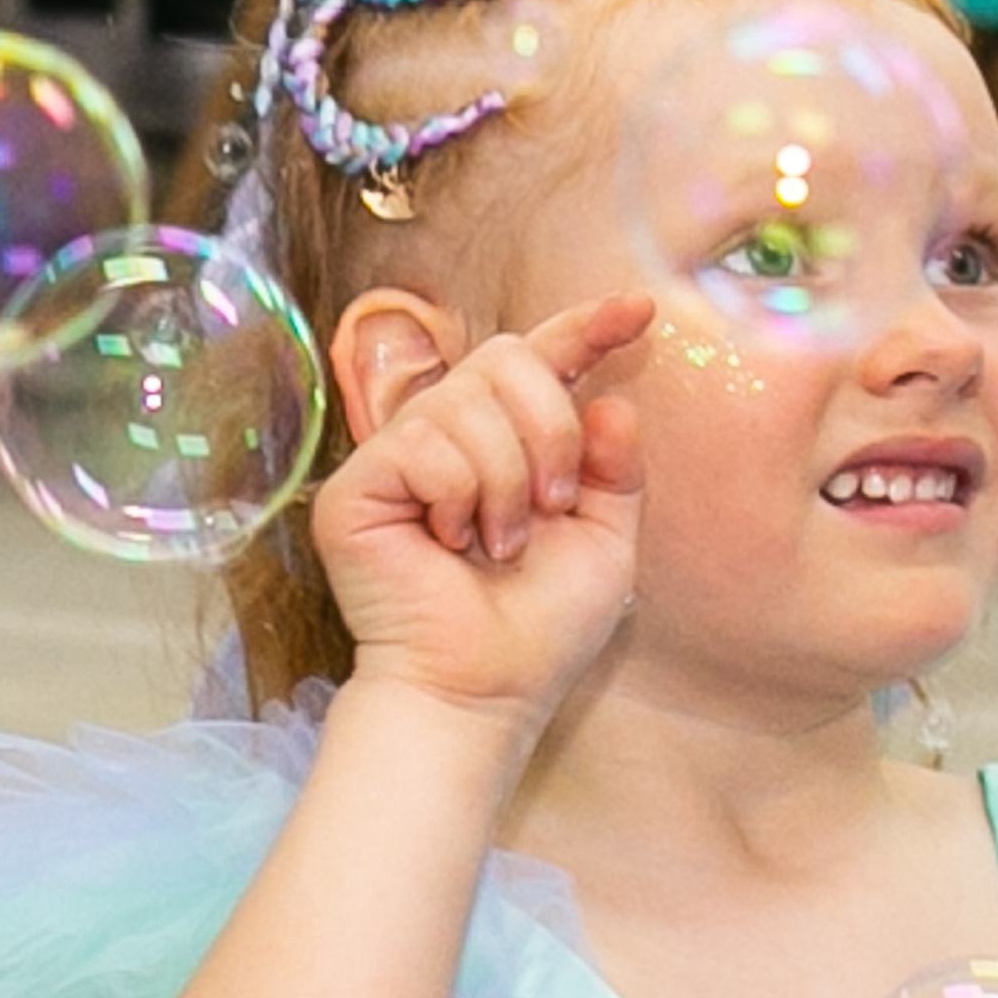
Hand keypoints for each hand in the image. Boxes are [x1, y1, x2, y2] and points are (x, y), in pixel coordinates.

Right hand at [312, 293, 650, 728]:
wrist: (480, 689)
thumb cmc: (538, 628)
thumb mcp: (605, 542)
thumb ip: (613, 468)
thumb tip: (611, 399)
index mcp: (510, 443)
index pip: (544, 360)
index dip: (587, 328)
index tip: (641, 308)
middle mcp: (450, 436)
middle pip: (505, 356)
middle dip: (549, 426)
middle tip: (553, 504)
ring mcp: (398, 456)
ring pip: (466, 401)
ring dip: (507, 480)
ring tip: (498, 544)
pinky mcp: (356, 485)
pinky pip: (425, 443)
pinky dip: (460, 495)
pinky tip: (450, 544)